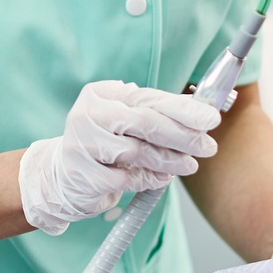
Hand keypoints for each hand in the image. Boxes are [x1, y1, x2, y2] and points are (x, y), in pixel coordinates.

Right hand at [18, 81, 223, 233]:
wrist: (61, 174)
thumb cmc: (103, 142)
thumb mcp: (124, 119)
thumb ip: (155, 114)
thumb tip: (201, 116)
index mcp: (101, 93)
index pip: (149, 98)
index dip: (184, 109)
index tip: (211, 119)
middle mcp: (88, 113)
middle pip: (145, 122)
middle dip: (182, 136)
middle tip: (207, 147)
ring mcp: (82, 143)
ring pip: (137, 152)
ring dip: (169, 160)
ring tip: (188, 166)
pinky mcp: (83, 173)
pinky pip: (125, 178)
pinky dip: (149, 179)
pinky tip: (162, 178)